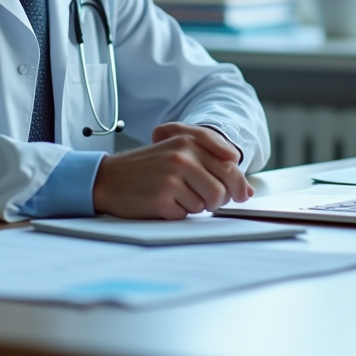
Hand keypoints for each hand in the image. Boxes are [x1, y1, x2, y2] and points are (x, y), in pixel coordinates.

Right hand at [92, 122, 254, 218]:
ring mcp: (172, 177)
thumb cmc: (146, 168)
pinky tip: (163, 203)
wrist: (109, 179)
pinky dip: (178, 213)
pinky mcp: (162, 198)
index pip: (229, 165)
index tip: (240, 194)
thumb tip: (246, 190)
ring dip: (196, 206)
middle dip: (220, 199)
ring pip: (207, 203)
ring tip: (176, 197)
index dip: (239, 184)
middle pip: (223, 187)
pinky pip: (186, 214)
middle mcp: (182, 156)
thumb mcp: (177, 153)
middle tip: (208, 201)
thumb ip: (212, 164)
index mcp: (188, 141)